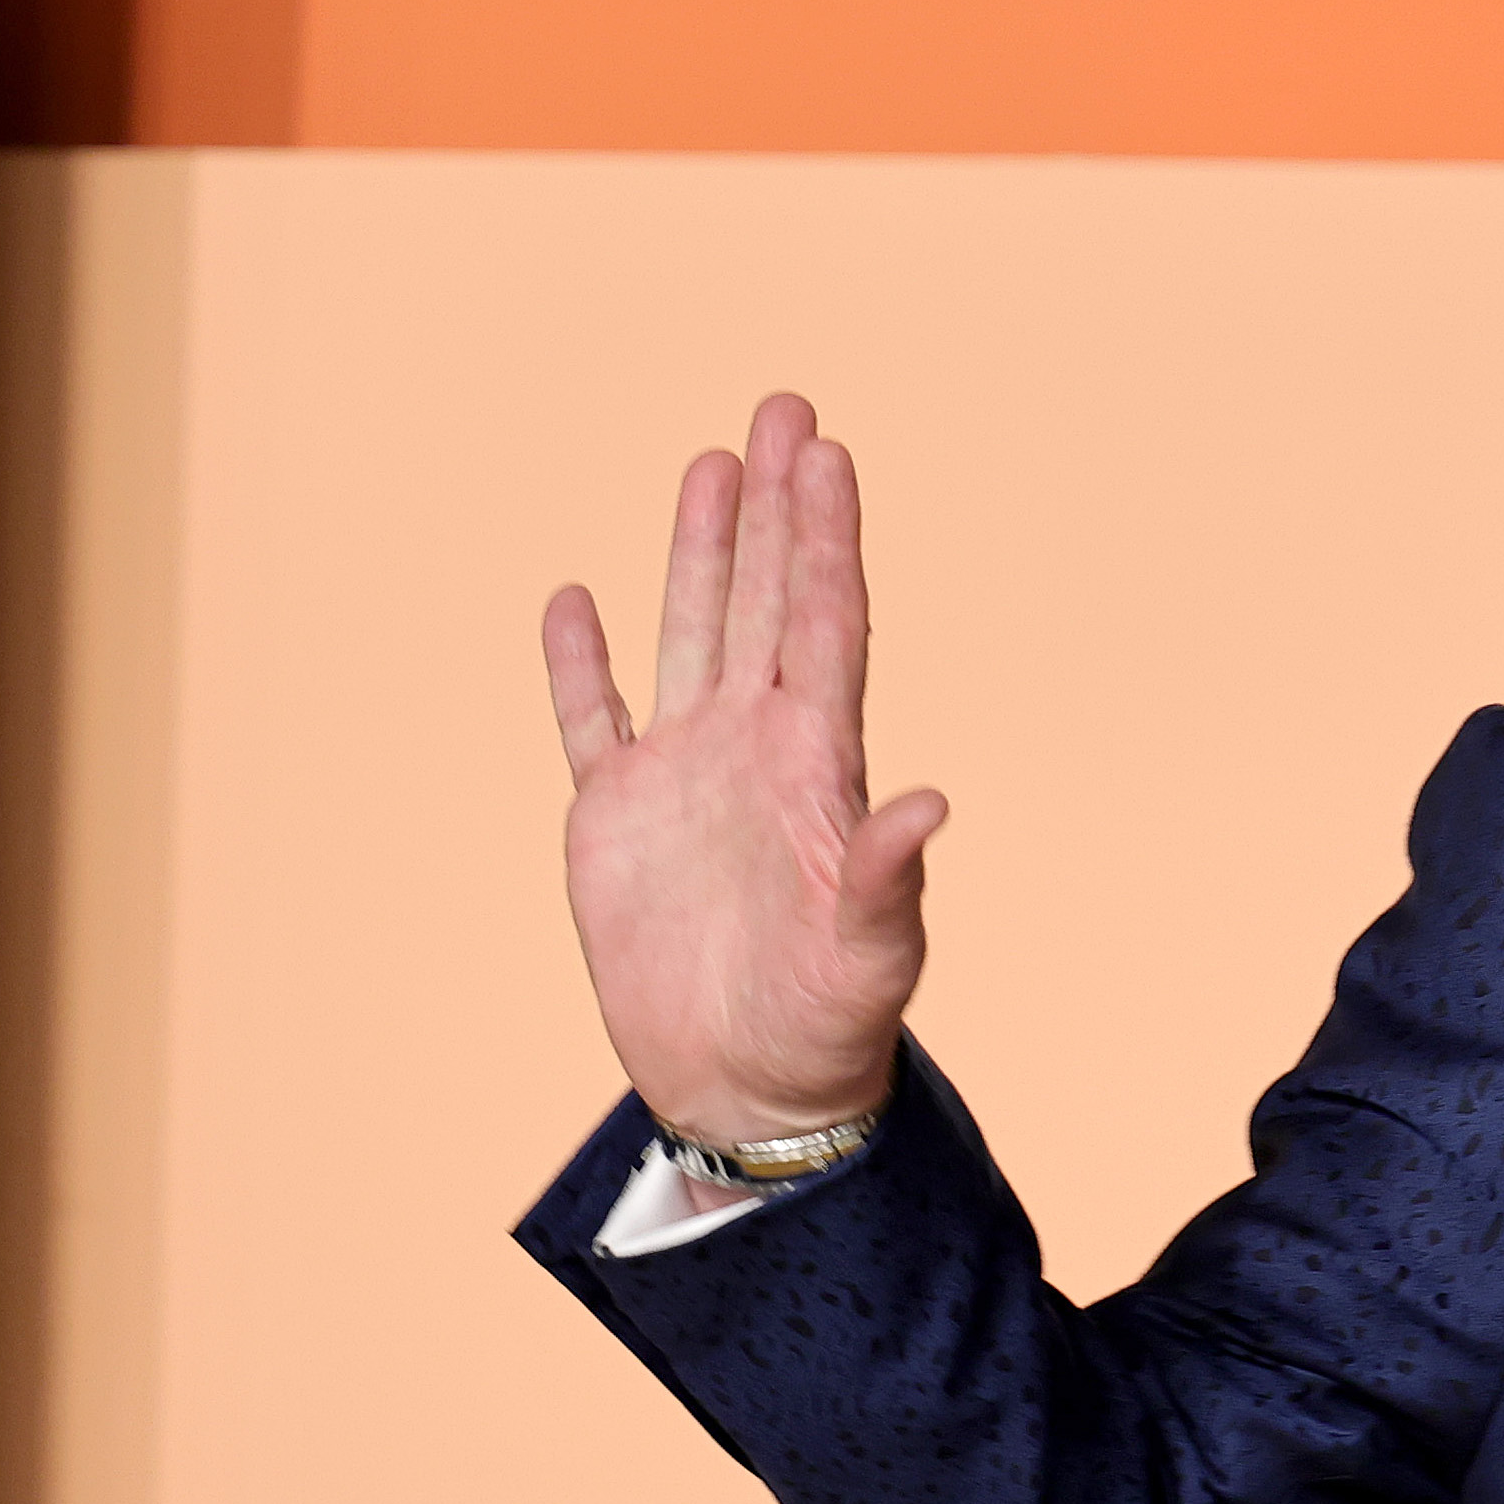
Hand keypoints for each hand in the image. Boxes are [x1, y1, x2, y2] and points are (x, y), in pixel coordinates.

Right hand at [541, 395, 946, 1148]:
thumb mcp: (873, 958)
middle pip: (766, 601)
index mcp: (818, 767)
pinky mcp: (616, 822)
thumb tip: (928, 803)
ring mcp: (685, 777)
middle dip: (775, 507)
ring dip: (698, 552)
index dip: (827, 539)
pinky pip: (592, 723)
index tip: (829, 455)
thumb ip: (887, 878)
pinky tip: (575, 599)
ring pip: (690, 634)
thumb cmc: (828, 1029)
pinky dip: (580, 666)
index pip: (825, 625)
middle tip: (785, 409)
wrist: (750, 1095)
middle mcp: (755, 749)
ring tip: (710, 462)